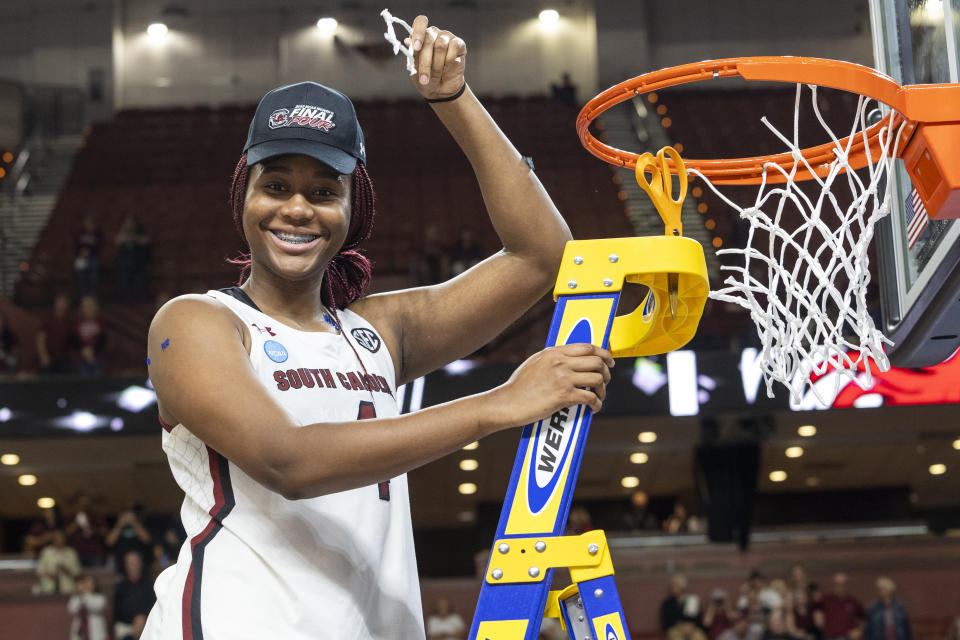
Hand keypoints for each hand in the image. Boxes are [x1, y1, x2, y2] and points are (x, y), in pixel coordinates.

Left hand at [404, 15, 466, 99]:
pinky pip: (454, 47)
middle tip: (424, 79)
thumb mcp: (416, 69)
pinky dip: (450, 60)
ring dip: (437, 64)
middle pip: (428, 39)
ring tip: (436, 76)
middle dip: (425, 62)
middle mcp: (434, 34)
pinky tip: (447, 67)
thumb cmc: (426, 78)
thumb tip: (407, 41)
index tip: (415, 48)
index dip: (418, 33)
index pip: (420, 22)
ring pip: (441, 45)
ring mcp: (447, 37)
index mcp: (421, 36)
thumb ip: (412, 54)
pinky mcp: (459, 44)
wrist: (441, 90)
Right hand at [489, 343, 613, 428]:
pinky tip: (593, 408)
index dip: (604, 353)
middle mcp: (560, 362)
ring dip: (603, 389)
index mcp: (553, 352)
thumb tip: (567, 358)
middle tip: (606, 381)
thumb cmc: (518, 387)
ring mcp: (562, 378)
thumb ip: (552, 358)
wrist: (507, 403)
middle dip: (607, 372)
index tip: (609, 361)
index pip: (587, 347)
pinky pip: (590, 398)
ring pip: (597, 379)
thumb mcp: (534, 363)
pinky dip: (597, 404)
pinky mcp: (563, 396)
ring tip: (599, 396)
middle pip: (597, 361)